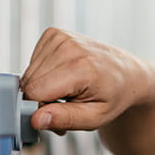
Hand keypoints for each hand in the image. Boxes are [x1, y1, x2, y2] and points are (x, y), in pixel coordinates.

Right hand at [20, 27, 154, 134]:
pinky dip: (44, 75)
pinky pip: (32, 63)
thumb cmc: (113, 97)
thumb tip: (35, 119)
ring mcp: (60, 37)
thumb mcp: (94, 118)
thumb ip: (64, 118)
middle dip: (42, 101)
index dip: (41, 110)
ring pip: (28, 75)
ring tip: (67, 93)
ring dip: (43, 89)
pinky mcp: (53, 34)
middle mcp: (68, 47)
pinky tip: (62, 77)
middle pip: (29, 84)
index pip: (34, 93)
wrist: (126, 73)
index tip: (59, 114)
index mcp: (80, 67)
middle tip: (66, 106)